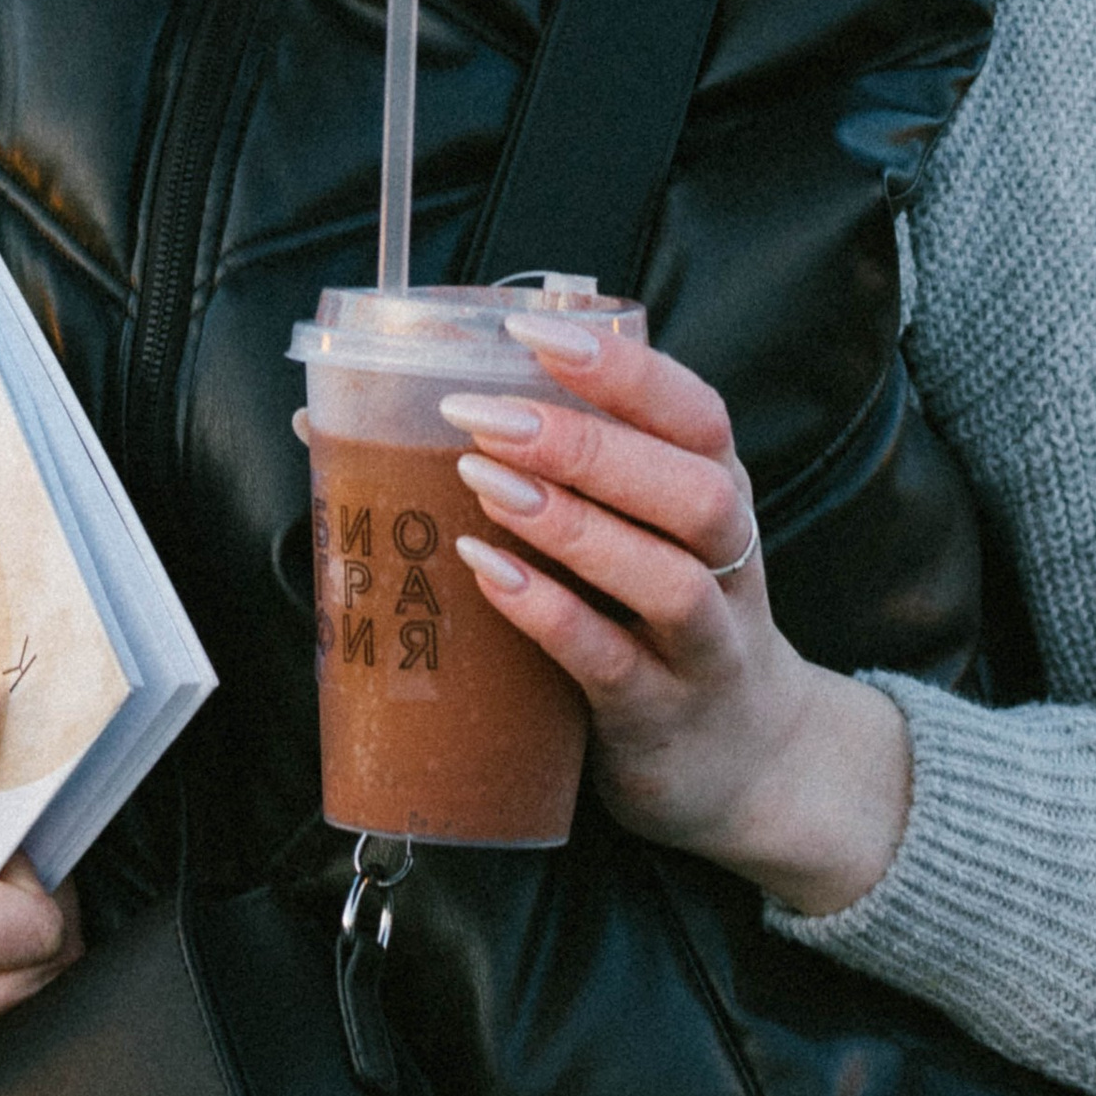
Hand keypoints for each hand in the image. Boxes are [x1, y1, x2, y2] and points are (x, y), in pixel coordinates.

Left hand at [441, 322, 912, 917]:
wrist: (745, 763)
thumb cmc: (652, 614)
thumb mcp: (638, 531)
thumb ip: (547, 468)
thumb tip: (350, 413)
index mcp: (718, 491)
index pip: (696, 414)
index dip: (625, 369)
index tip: (535, 333)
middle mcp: (727, 561)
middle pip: (693, 489)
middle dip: (588, 445)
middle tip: (483, 414)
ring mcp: (704, 647)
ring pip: (668, 578)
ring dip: (573, 524)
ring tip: (482, 482)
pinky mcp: (663, 717)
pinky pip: (614, 664)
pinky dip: (550, 614)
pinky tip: (488, 574)